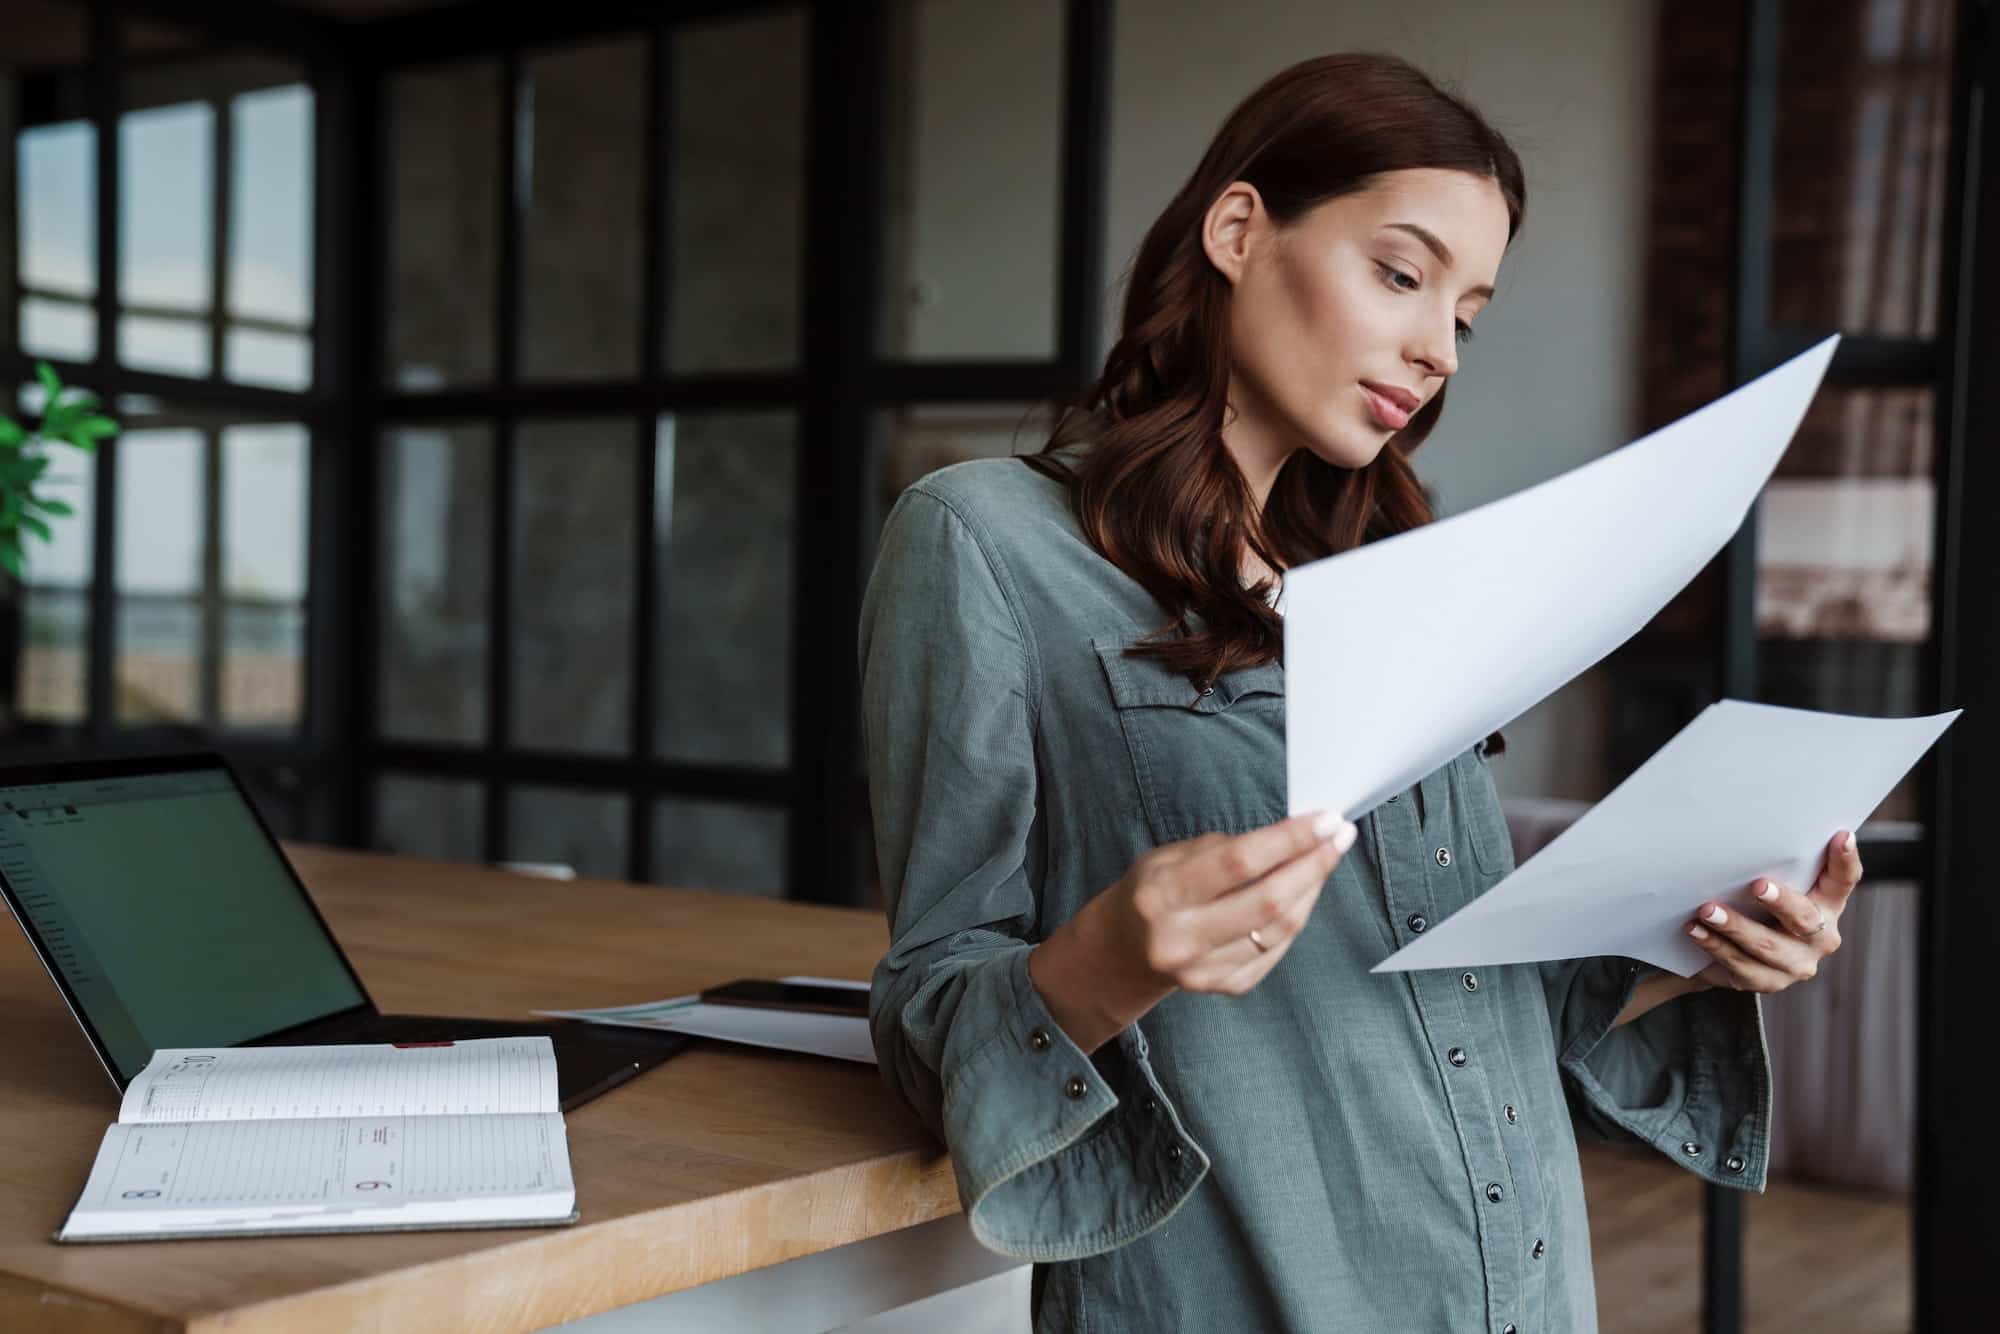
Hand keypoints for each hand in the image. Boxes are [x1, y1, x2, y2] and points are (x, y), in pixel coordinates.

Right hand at [1029, 810, 1359, 1052]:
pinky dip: (1296, 917)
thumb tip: (1287, 835)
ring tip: (1326, 857)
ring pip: (1281, 928)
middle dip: (1313, 864)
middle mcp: (1181, 939)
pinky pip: (1276, 950)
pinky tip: (1304, 891)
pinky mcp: (1225, 988)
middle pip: (1269, 902)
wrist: (1119, 955)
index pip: (1238, 863)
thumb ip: (1221, 850)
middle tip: (1340, 836)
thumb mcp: (1165, 858)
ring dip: (1312, 888)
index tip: (1324, 819)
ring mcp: (1204, 971)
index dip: (1289, 839)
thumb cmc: (1148, 894)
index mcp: (1161, 896)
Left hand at [1684, 829, 1860, 993]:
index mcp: (1827, 903)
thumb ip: (1771, 863)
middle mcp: (1820, 936)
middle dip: (1781, 902)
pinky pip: (1742, 966)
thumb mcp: (1768, 882)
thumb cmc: (1752, 904)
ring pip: (1767, 946)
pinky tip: (1695, 931)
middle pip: (1804, 918)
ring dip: (1735, 927)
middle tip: (1758, 885)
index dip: (1845, 859)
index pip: (1843, 880)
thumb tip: (1746, 824)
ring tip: (1707, 910)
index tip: (1842, 835)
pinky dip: (1715, 946)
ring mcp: (1797, 963)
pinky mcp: (1769, 981)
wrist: (1726, 952)